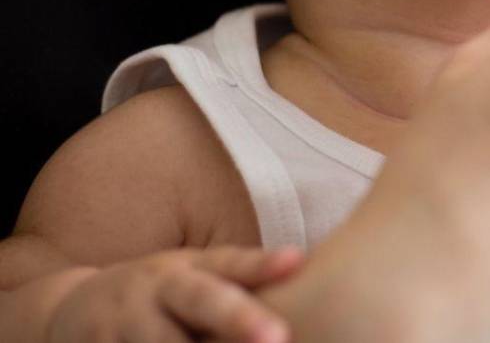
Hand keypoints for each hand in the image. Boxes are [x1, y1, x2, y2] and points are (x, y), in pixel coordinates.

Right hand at [46, 247, 301, 342]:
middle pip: (201, 300)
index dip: (263, 264)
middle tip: (277, 336)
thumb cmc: (163, 296)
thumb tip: (310, 270)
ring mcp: (124, 323)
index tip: (297, 262)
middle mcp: (157, 289)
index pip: (231, 263)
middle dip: (238, 319)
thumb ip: (245, 277)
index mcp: (188, 267)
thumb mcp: (195, 276)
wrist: (70, 310)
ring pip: (163, 341)